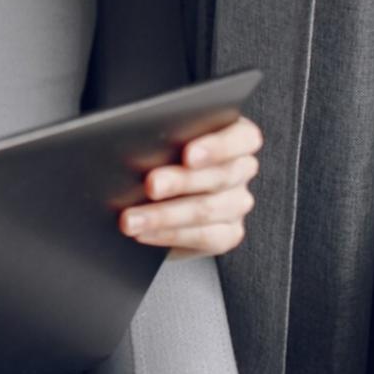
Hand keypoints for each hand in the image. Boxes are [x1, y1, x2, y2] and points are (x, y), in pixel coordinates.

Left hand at [120, 115, 263, 259]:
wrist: (155, 199)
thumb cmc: (157, 157)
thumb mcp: (161, 142)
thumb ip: (163, 138)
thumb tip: (136, 140)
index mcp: (234, 136)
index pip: (242, 138)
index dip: (218, 146)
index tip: (188, 155)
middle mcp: (241, 169)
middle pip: (220, 176)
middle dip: (180, 181)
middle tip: (150, 185)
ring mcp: (237, 203)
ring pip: (207, 209)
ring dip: (164, 215)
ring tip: (130, 219)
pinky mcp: (229, 233)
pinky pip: (203, 236)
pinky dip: (168, 235)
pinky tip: (143, 233)